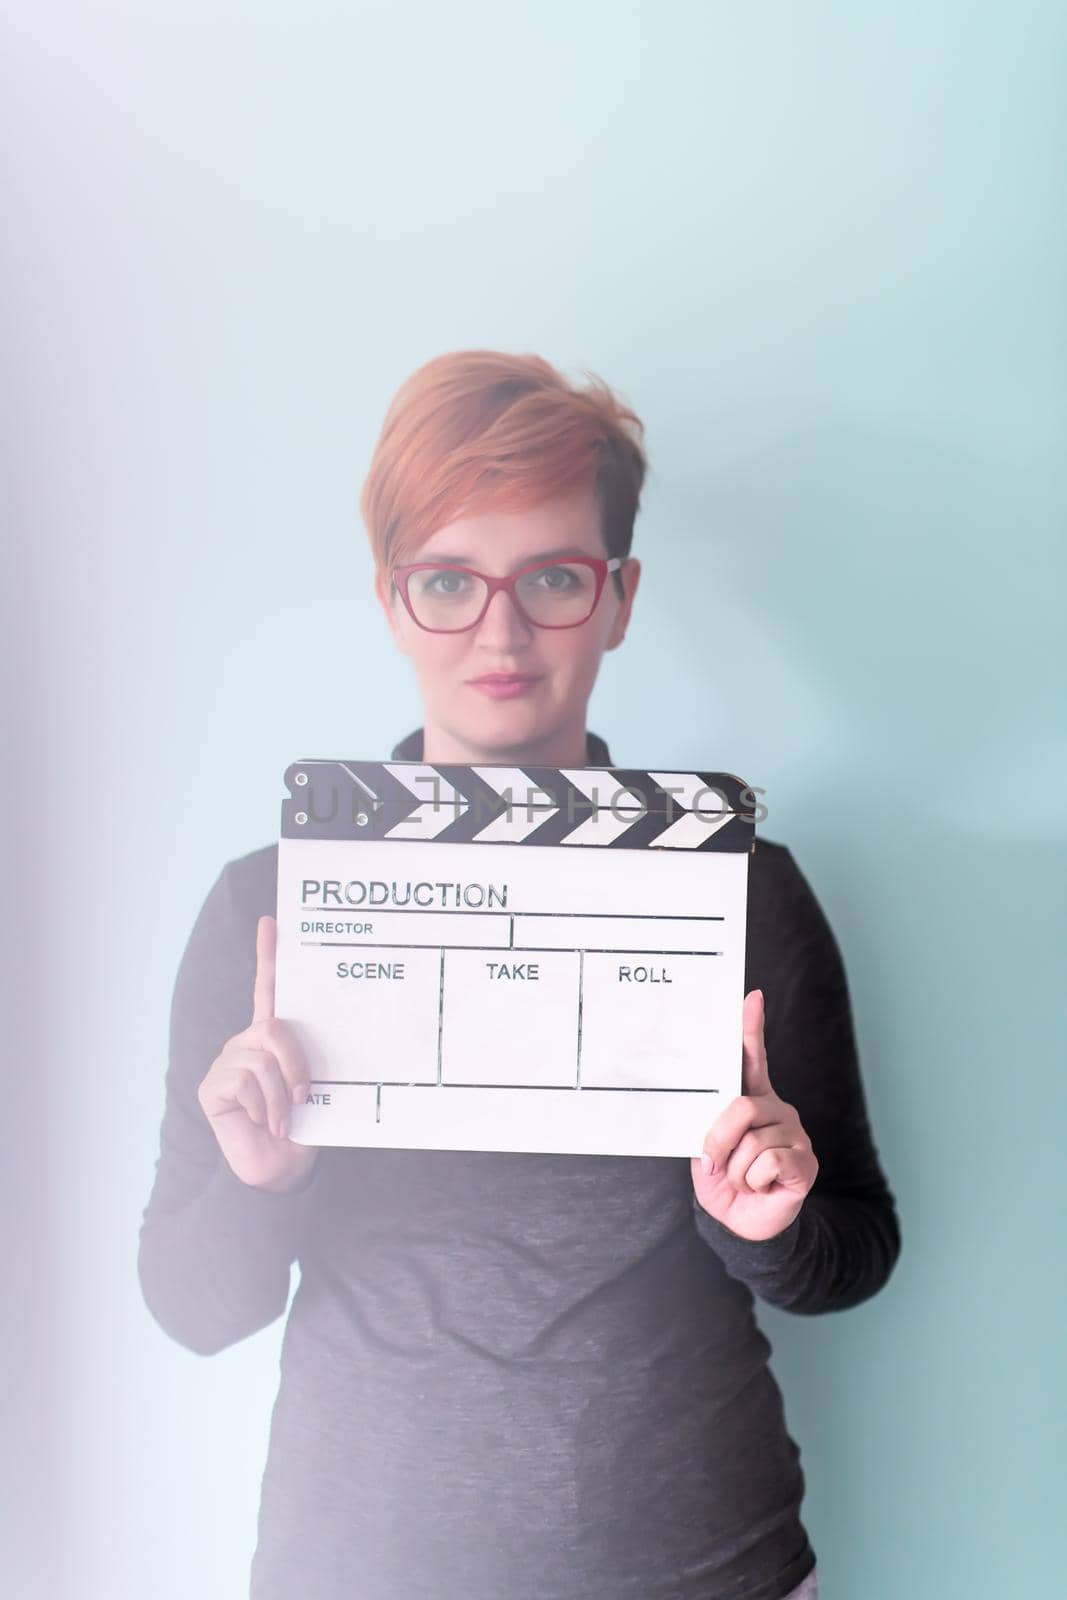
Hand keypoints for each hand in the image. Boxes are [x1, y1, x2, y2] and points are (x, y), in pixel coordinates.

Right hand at [197, 915, 319, 1193]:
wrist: (281, 1172)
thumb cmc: (303, 1128)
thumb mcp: (317, 1088)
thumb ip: (315, 1059)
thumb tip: (346, 1036)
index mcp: (272, 1039)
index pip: (269, 990)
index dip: (269, 955)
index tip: (272, 920)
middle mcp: (246, 1044)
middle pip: (275, 1026)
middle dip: (296, 1061)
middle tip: (306, 1096)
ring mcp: (226, 1062)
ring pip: (262, 1057)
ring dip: (283, 1094)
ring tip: (284, 1119)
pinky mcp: (212, 1085)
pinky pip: (245, 1079)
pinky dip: (265, 1106)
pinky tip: (266, 1124)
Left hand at [690, 989, 817, 1240]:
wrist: (741, 1224)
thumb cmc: (724, 1182)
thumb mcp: (707, 1151)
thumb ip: (710, 1127)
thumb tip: (712, 1116)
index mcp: (753, 1100)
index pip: (752, 1058)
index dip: (751, 1027)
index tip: (751, 996)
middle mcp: (778, 1110)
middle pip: (742, 1107)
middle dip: (719, 1140)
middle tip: (714, 1163)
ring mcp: (796, 1134)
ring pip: (753, 1141)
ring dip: (736, 1170)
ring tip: (743, 1180)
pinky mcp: (806, 1161)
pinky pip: (769, 1162)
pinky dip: (754, 1181)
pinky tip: (762, 1187)